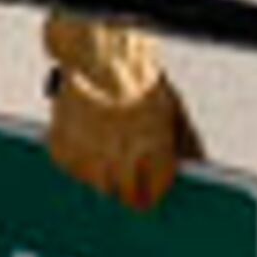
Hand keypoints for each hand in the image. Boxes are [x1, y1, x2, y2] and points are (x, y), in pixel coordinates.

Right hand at [43, 13, 201, 211]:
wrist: (99, 57)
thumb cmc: (139, 81)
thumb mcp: (174, 113)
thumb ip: (186, 146)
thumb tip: (195, 170)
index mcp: (149, 159)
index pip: (147, 199)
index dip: (149, 192)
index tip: (148, 186)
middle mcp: (116, 166)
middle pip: (120, 196)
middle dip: (125, 183)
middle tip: (126, 159)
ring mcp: (85, 161)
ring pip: (95, 183)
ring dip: (101, 170)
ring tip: (107, 140)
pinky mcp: (61, 152)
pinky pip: (72, 166)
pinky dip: (79, 155)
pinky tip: (88, 133)